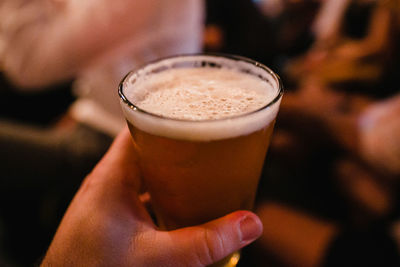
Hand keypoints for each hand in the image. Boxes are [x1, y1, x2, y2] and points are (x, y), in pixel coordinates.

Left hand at [41, 127, 262, 266]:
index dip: (168, 118)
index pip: (140, 128)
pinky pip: (144, 197)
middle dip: (181, 149)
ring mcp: (109, 203)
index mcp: (111, 177)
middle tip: (211, 144)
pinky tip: (184, 208)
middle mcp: (108, 184)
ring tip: (204, 173)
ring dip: (173, 175)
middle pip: (149, 150)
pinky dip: (165, 197)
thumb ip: (205, 242)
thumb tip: (248, 224)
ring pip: (147, 176)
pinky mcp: (112, 221)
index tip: (196, 115)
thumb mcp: (157, 258)